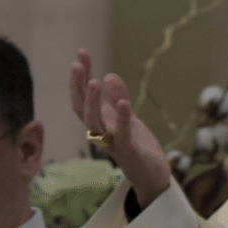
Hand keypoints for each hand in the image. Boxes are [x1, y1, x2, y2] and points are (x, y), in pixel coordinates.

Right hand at [70, 49, 171, 207]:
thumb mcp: (126, 115)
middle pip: (82, 110)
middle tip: (77, 65)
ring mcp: (113, 143)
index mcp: (100, 121)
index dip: (80, 77)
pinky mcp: (129, 152)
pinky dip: (122, 119)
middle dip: (78, 87)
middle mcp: (101, 132)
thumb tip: (108, 75)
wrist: (151, 174)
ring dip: (93, 103)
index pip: (83, 97)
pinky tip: (123, 103)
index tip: (81, 53)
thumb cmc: (136, 144)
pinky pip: (123, 135)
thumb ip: (118, 96)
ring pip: (95, 124)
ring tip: (94, 81)